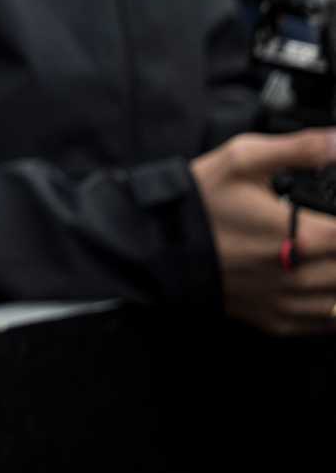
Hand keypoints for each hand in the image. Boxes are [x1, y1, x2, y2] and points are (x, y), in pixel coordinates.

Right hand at [191, 129, 335, 335]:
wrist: (156, 241)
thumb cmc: (199, 202)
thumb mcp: (243, 160)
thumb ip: (300, 149)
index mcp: (300, 236)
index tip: (334, 217)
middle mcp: (298, 275)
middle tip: (330, 235)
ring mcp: (285, 301)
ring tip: (329, 258)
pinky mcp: (273, 318)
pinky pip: (322, 323)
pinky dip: (332, 309)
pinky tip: (327, 291)